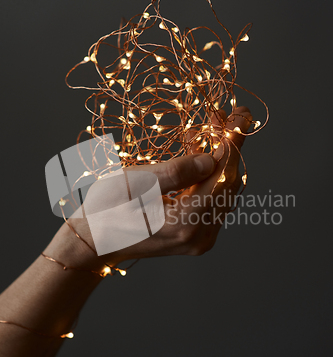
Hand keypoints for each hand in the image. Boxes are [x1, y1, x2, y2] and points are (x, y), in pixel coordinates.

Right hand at [62, 106, 252, 270]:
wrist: (94, 241)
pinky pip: (213, 201)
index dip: (233, 142)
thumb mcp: (134, 183)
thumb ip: (176, 171)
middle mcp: (200, 236)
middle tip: (221, 116)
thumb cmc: (105, 209)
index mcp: (185, 223)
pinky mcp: (197, 237)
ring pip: (222, 192)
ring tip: (208, 131)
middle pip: (227, 184)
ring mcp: (200, 240)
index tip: (241, 114)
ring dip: (219, 160)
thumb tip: (211, 159)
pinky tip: (200, 155)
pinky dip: (210, 176)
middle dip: (227, 147)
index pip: (222, 176)